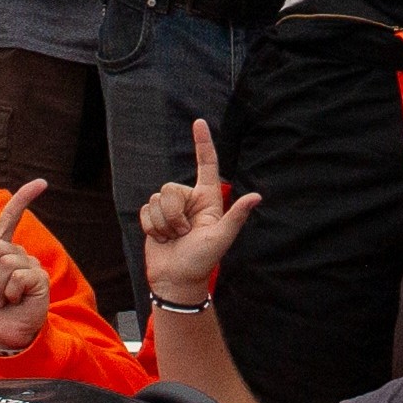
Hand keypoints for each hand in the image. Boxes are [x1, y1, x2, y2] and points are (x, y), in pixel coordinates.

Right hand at [139, 119, 262, 307]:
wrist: (175, 280)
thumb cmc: (201, 260)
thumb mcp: (221, 238)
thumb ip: (236, 217)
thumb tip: (257, 196)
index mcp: (208, 199)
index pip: (206, 165)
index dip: (203, 143)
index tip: (199, 122)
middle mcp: (189, 199)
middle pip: (171, 188)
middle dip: (174, 214)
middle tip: (184, 234)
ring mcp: (171, 208)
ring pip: (156, 199)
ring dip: (163, 223)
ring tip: (174, 238)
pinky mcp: (154, 217)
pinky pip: (146, 211)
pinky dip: (152, 227)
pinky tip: (161, 239)